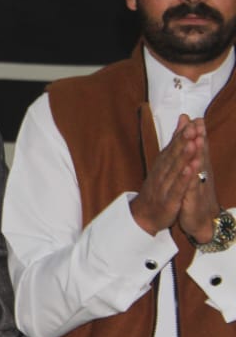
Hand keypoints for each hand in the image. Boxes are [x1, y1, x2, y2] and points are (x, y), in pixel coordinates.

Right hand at [130, 114, 203, 235]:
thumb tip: (182, 122)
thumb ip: (174, 144)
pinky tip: (189, 170)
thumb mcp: (164, 165)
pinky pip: (177, 188)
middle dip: (183, 141)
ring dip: (183, 157)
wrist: (144, 215)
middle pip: (173, 155)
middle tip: (192, 128)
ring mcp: (164, 187)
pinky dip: (183, 179)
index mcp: (162, 165)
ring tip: (192, 144)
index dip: (182, 135)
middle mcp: (162, 173)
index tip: (191, 121)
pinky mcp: (169, 201)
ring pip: (175, 170)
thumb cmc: (157, 188)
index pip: (172, 147)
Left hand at [179, 118, 219, 243]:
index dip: (198, 133)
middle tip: (198, 122)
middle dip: (199, 138)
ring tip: (197, 140)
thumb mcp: (195, 175)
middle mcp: (201, 175)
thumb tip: (194, 140)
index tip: (196, 117)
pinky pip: (192, 187)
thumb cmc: (196, 194)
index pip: (198, 148)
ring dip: (197, 154)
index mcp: (199, 168)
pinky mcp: (193, 199)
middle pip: (200, 154)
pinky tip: (191, 169)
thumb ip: (194, 157)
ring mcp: (198, 186)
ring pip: (198, 168)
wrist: (201, 221)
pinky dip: (191, 177)